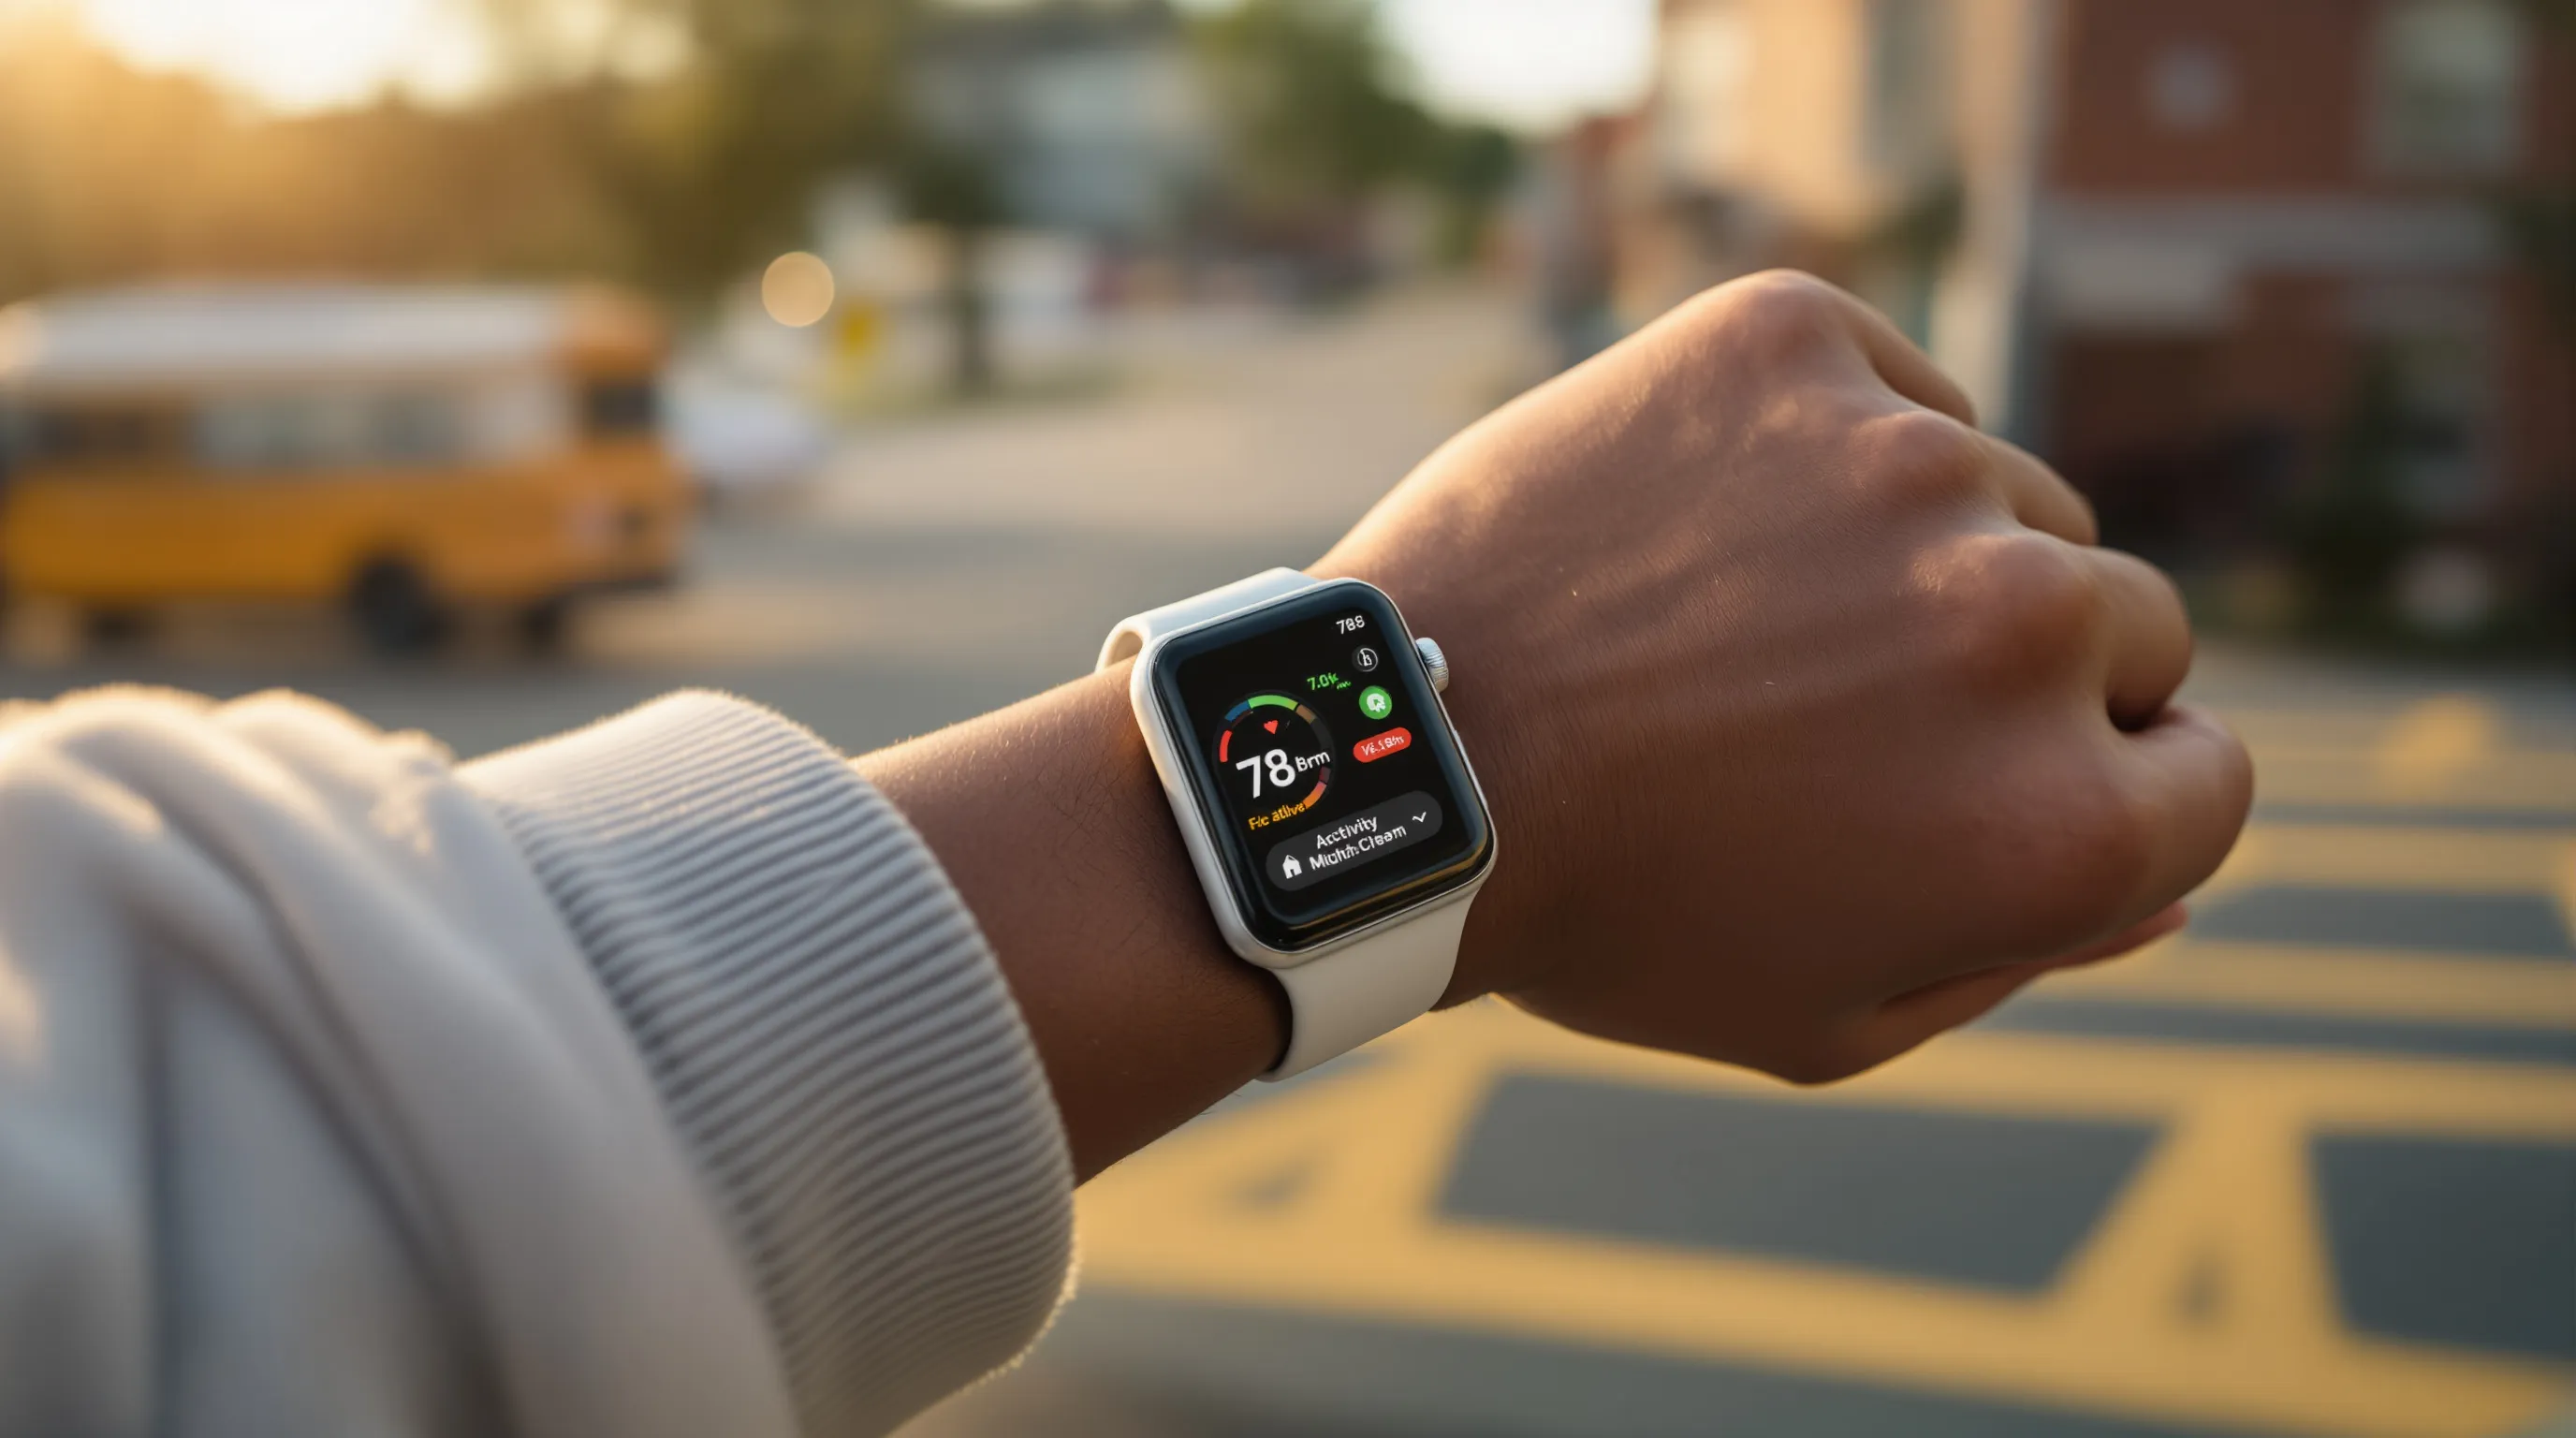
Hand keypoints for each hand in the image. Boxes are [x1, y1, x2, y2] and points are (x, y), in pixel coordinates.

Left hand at [1317, 271, 2251, 1082]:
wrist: (1393, 756)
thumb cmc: (1607, 913)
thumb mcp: (1828, 1012)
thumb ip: (2032, 950)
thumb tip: (2173, 884)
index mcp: (2062, 817)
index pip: (2207, 771)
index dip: (2101, 786)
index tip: (1985, 781)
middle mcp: (2024, 622)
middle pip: (2126, 625)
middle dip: (2014, 675)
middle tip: (1834, 712)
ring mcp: (1909, 460)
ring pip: (2008, 495)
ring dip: (1919, 554)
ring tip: (1746, 626)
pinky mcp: (1791, 341)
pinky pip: (1890, 384)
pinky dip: (1827, 442)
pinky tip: (1712, 524)